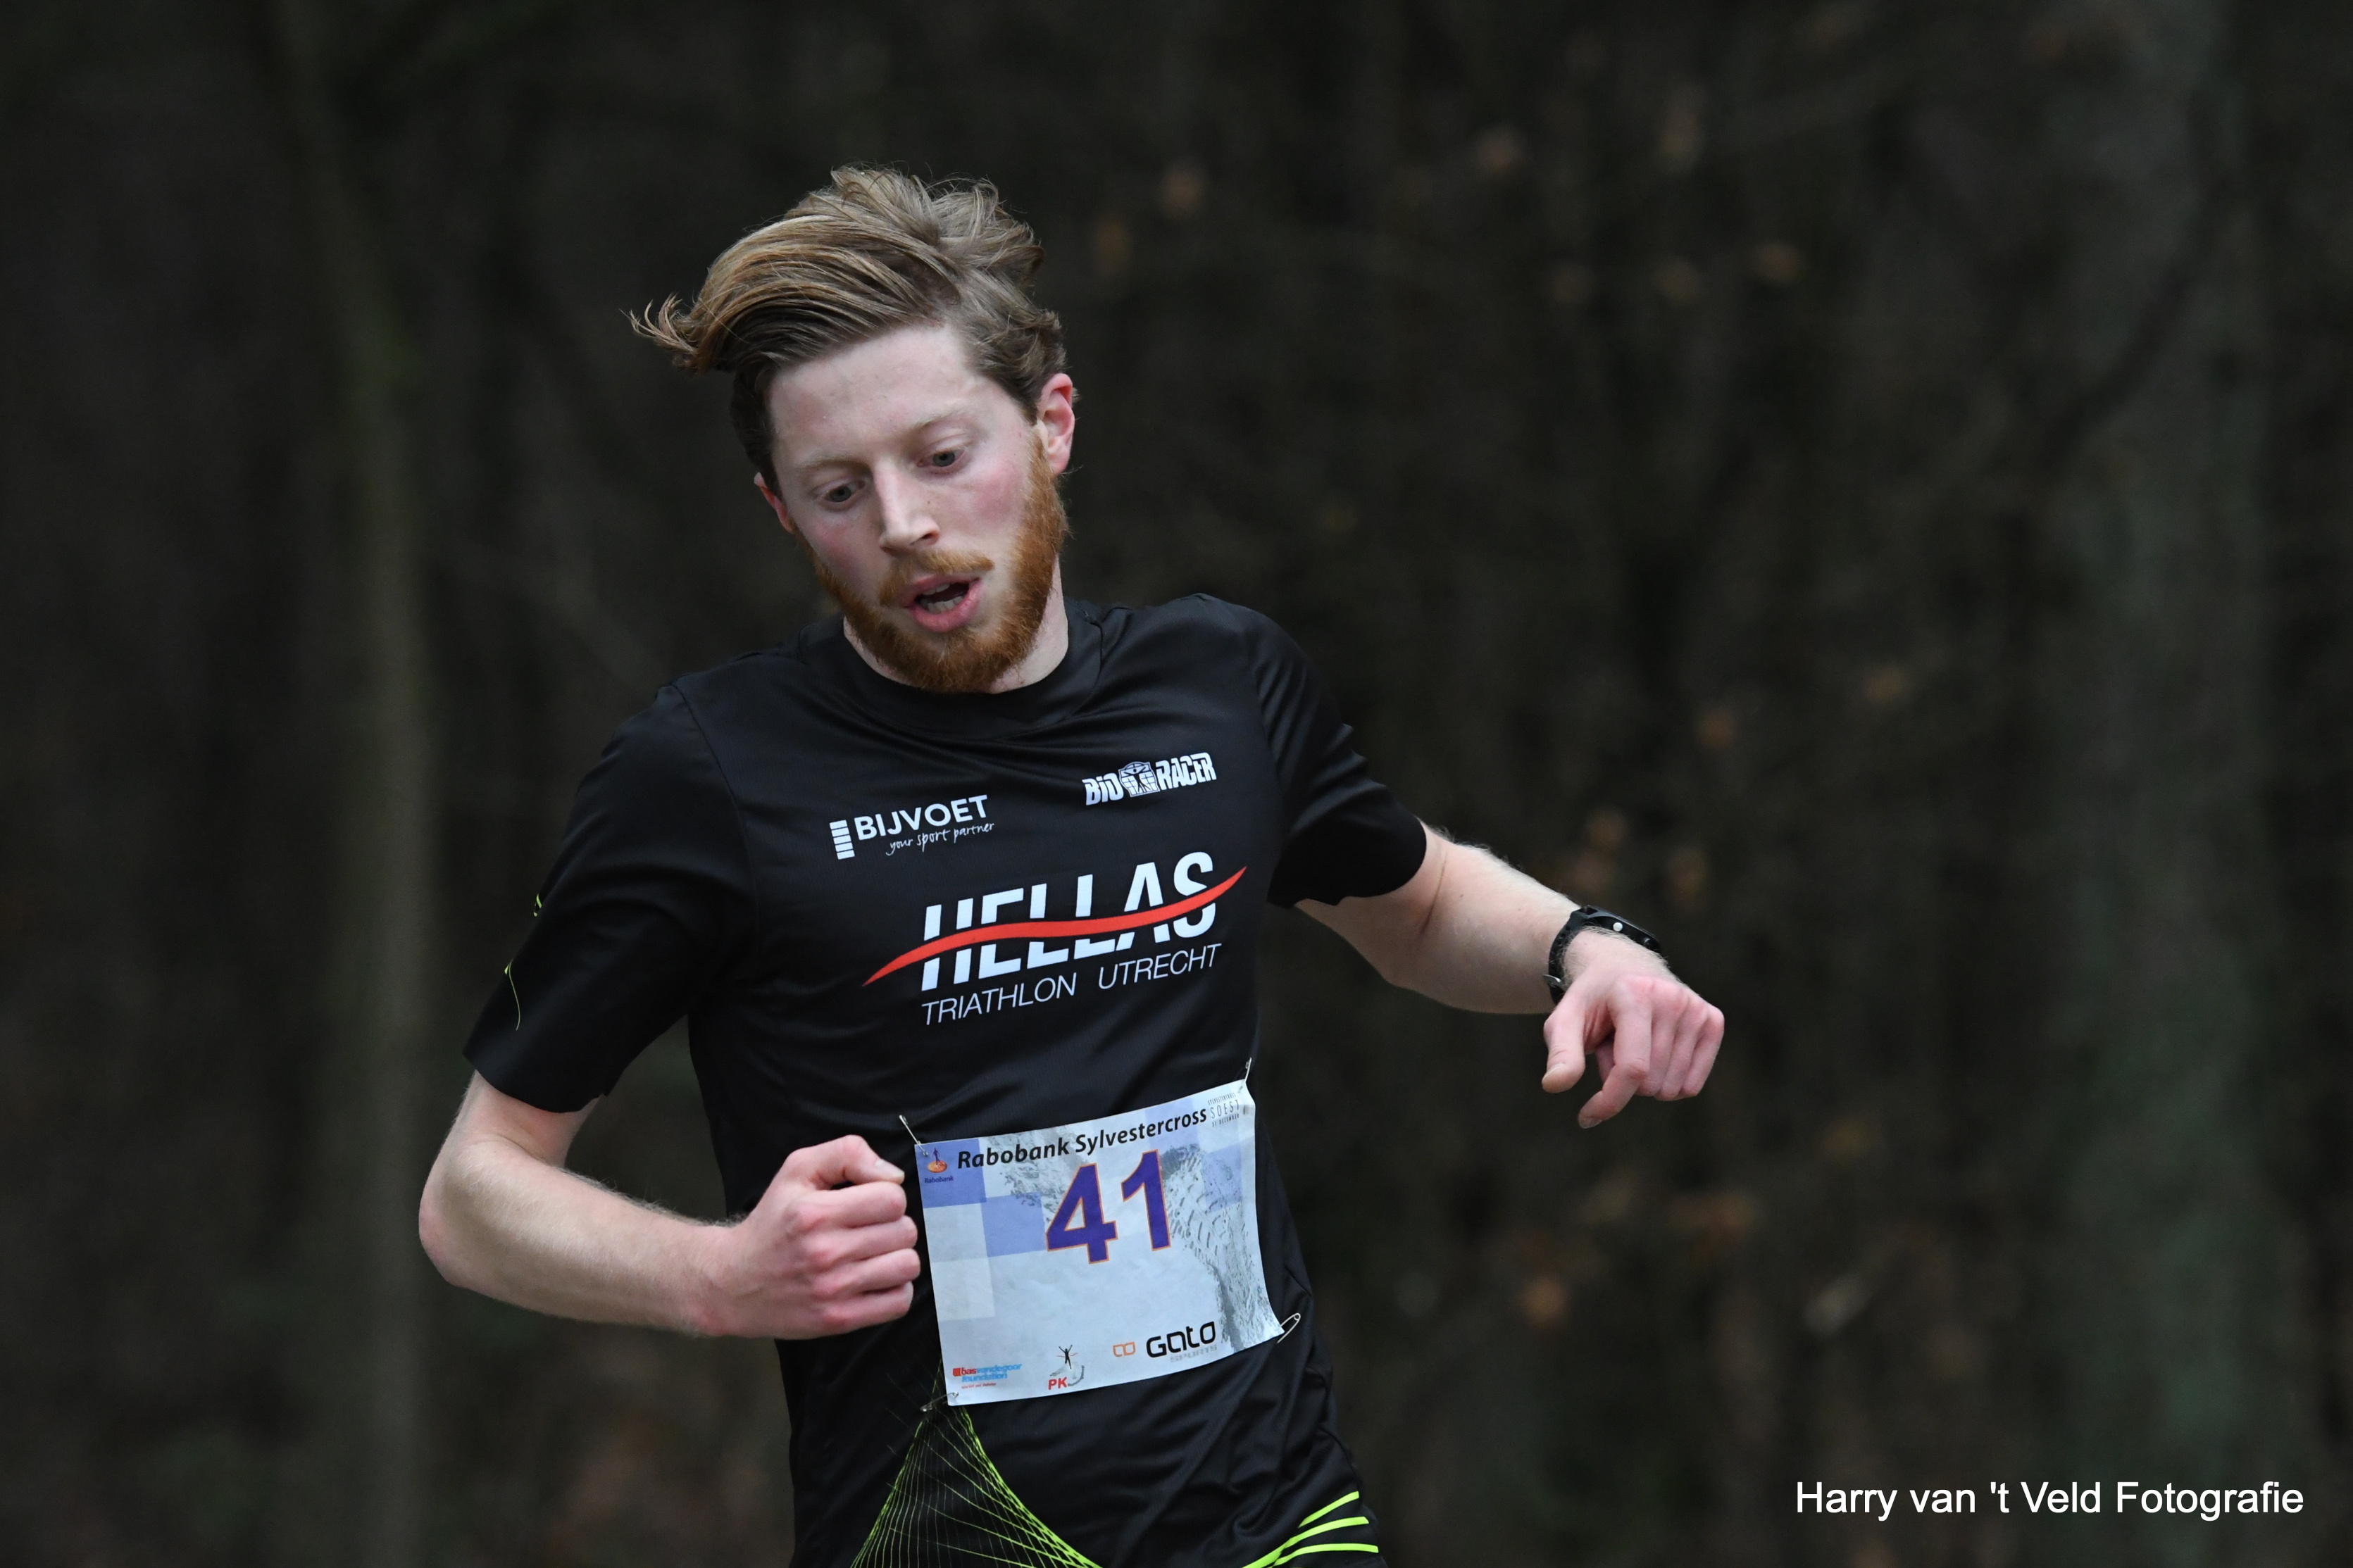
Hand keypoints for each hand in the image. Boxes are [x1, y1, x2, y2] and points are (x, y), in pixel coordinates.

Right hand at [696, 1135, 920, 1337]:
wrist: (733, 1283)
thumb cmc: (772, 1223)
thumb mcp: (798, 1170)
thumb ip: (847, 1154)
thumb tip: (894, 1176)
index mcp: (816, 1213)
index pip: (892, 1198)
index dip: (886, 1196)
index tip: (868, 1204)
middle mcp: (825, 1252)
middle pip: (905, 1232)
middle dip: (892, 1226)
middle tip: (867, 1230)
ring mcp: (833, 1290)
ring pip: (907, 1266)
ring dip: (896, 1257)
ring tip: (873, 1255)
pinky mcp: (839, 1319)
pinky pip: (898, 1302)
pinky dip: (893, 1290)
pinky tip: (872, 1280)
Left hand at [1540, 932, 1724, 1126]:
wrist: (1622, 968)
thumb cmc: (1591, 1002)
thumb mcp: (1564, 1021)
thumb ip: (1561, 1053)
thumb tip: (1554, 1085)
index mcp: (1634, 994)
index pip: (1632, 1068)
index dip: (1610, 1100)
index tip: (1587, 1116)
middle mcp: (1671, 998)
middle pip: (1650, 1083)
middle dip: (1622, 1081)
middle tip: (1613, 1047)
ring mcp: (1696, 1009)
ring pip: (1672, 1088)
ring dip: (1644, 1081)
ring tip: (1632, 1045)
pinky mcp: (1712, 1021)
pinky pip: (1692, 1085)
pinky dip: (1668, 1082)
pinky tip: (1655, 1051)